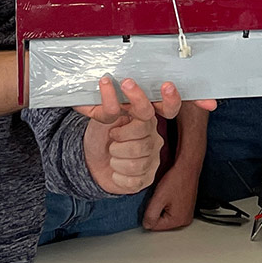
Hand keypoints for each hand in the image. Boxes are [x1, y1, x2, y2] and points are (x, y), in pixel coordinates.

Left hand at [77, 80, 213, 196]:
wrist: (92, 161)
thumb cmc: (101, 135)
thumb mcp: (103, 116)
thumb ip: (111, 105)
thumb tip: (107, 83)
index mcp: (148, 118)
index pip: (165, 107)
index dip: (169, 98)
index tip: (159, 89)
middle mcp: (154, 138)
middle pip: (142, 136)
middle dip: (119, 136)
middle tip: (112, 136)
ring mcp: (152, 159)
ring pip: (134, 160)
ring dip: (115, 157)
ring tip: (113, 153)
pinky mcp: (145, 178)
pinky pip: (131, 179)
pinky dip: (116, 175)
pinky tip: (115, 170)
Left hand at [142, 159, 198, 231]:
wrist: (187, 166)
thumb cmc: (177, 179)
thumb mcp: (158, 198)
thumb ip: (150, 215)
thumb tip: (146, 224)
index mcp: (178, 220)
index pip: (154, 226)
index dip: (149, 213)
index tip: (153, 201)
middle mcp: (184, 219)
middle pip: (160, 222)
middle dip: (156, 211)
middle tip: (160, 197)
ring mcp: (186, 213)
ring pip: (164, 216)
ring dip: (161, 206)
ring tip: (165, 194)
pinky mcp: (186, 207)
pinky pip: (170, 210)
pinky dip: (166, 203)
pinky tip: (169, 194)